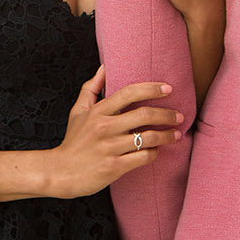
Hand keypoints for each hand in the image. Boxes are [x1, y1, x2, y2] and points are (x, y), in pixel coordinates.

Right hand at [21, 68, 182, 202]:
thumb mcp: (78, 111)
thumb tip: (104, 67)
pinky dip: (154, 153)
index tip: (168, 89)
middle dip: (166, 114)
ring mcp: (110, 148)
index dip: (151, 89)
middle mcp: (105, 128)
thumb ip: (91, 88)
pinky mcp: (114, 167)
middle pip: (144, 114)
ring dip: (166, 135)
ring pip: (147, 137)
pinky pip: (142, 157)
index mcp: (98, 112)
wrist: (60, 172)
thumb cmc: (73, 142)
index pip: (129, 93)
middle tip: (179, 116)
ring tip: (176, 134)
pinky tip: (157, 151)